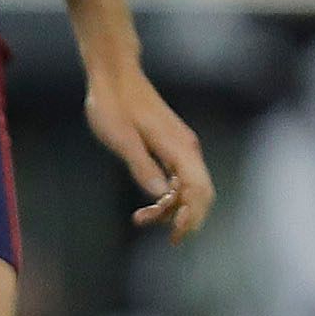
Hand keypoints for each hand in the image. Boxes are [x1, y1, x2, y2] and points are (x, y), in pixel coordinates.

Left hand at [85, 53, 213, 238]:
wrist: (114, 76)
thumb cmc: (113, 105)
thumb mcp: (120, 138)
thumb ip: (140, 165)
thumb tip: (159, 195)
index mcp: (178, 147)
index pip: (198, 189)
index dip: (192, 216)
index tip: (176, 235)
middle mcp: (186, 148)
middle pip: (201, 192)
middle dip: (187, 218)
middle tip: (169, 238)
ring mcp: (180, 146)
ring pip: (189, 187)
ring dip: (174, 208)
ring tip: (142, 218)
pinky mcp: (171, 146)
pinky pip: (180, 177)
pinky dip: (170, 195)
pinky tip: (151, 204)